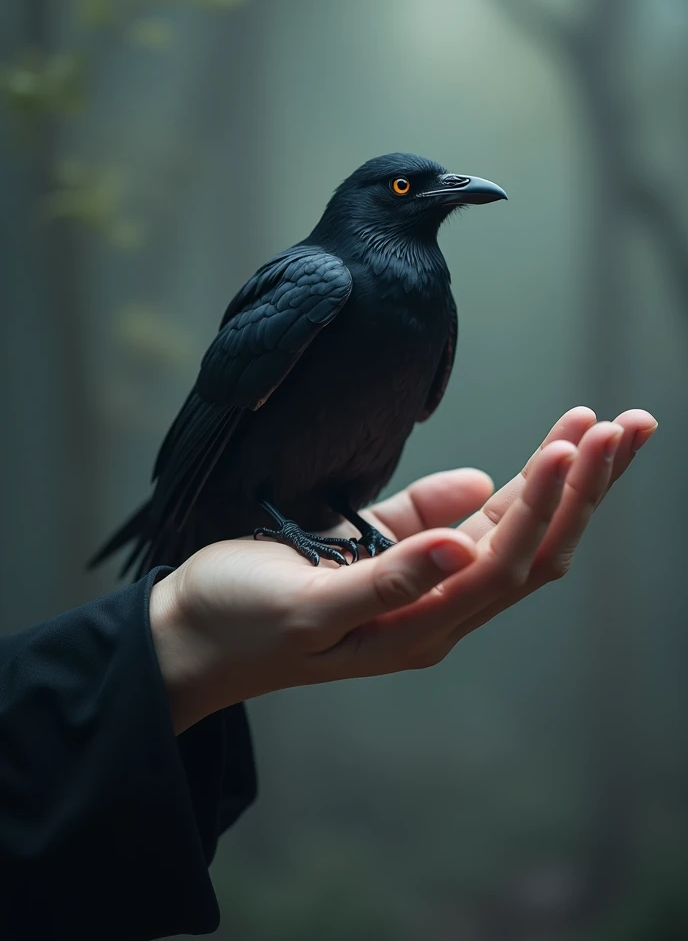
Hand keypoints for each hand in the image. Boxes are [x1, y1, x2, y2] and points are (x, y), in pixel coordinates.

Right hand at [150, 407, 656, 732]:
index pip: (504, 559)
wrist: (195, 634)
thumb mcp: (306, 607)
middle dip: (584, 486)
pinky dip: (511, 486)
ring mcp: (426, 580)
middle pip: (533, 542)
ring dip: (562, 480)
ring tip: (601, 424)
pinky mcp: (403, 555)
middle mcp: (439, 606)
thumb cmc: (240, 622)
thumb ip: (386, 579)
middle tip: (630, 423)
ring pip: (513, 527)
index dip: (544, 502)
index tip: (573, 441)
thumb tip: (465, 540)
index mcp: (421, 626)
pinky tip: (538, 457)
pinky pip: (471, 520)